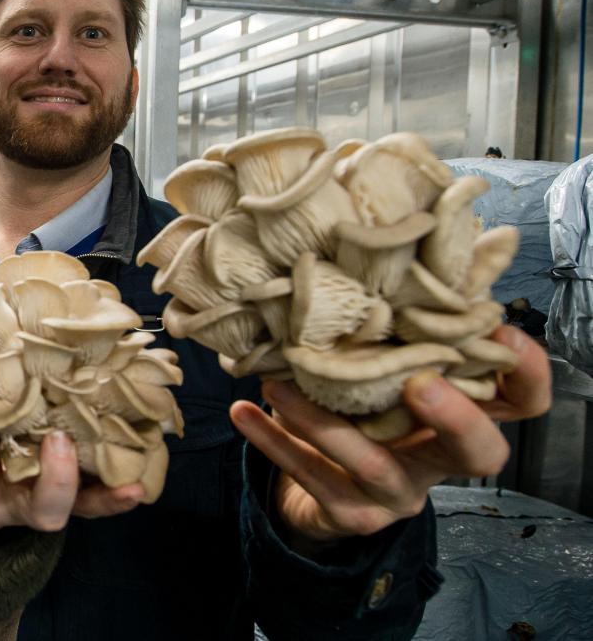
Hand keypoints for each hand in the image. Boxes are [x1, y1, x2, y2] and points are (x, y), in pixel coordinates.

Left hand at [0, 397, 146, 534]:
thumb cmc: (2, 447)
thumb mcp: (31, 440)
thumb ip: (57, 420)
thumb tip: (94, 367)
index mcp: (48, 498)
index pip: (89, 507)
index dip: (112, 501)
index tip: (135, 487)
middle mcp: (18, 511)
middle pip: (45, 512)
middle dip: (56, 477)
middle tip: (61, 436)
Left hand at [229, 325, 551, 542]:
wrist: (318, 490)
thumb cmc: (358, 408)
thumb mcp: (383, 371)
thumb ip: (395, 335)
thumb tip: (384, 254)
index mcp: (463, 418)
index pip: (522, 401)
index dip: (525, 372)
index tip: (498, 328)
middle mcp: (441, 460)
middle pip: (477, 451)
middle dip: (455, 417)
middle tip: (420, 382)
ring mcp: (399, 493)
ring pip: (369, 461)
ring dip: (321, 419)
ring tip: (276, 383)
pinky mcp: (352, 513)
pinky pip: (311, 478)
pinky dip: (273, 442)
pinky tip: (243, 413)